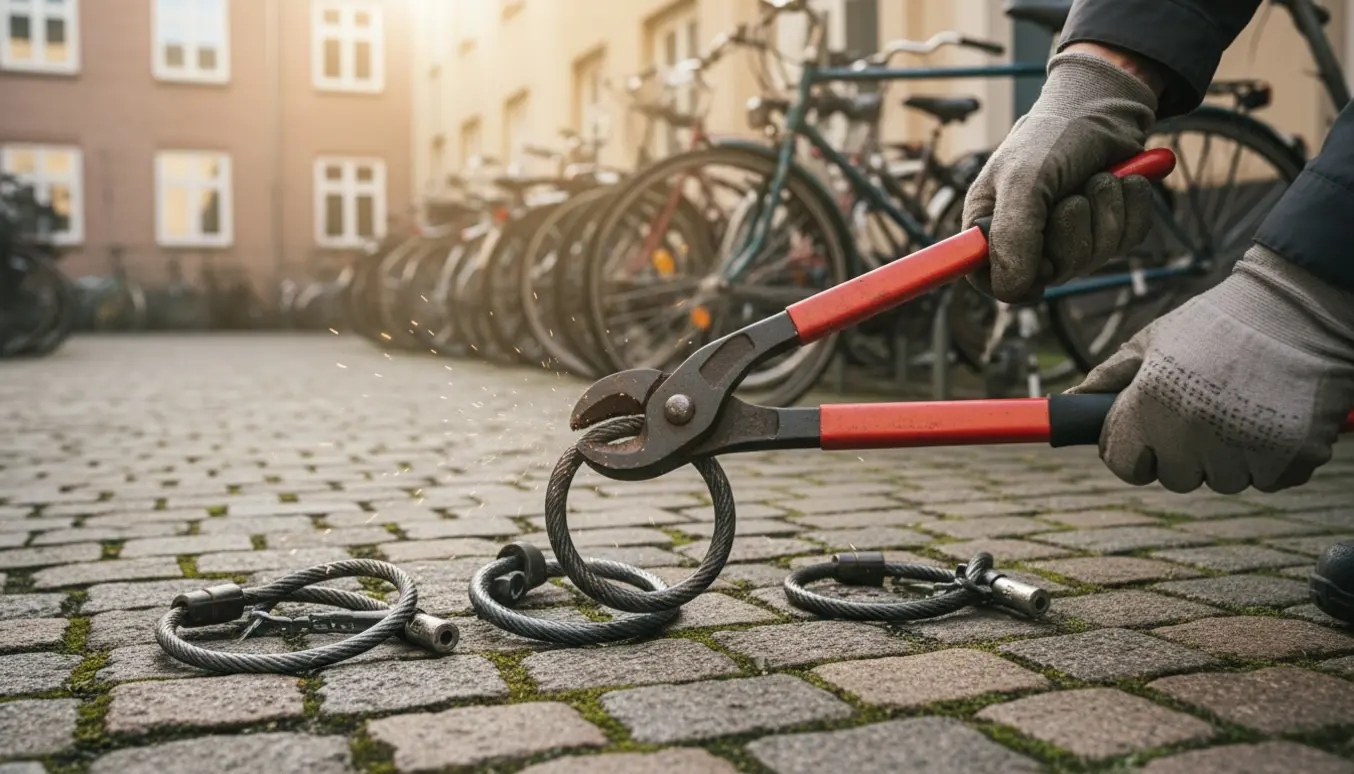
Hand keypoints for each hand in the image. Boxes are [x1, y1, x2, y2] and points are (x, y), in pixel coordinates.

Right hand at [962, 51, 1158, 301]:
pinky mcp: (1108, 233)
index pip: (990, 282)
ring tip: (1097, 178)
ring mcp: (1069, 240)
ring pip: (1093, 259)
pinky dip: (1130, 207)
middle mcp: (1027, 240)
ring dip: (1105, 212)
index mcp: (990, 227)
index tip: (1037, 266)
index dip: (1012, 281)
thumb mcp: (1024, 178)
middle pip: (1050, 275)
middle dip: (1072, 232)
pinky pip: (1126, 241)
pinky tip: (1121, 182)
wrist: (1104, 109)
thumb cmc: (1053, 136)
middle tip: (1072, 196)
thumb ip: (1012, 233)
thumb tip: (1011, 291)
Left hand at [1067, 245, 1353, 492]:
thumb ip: (1110, 375)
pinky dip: (1270, 459)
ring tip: (1239, 408)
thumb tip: (1072, 400)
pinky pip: (1268, 480)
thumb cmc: (1217, 320)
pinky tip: (1270, 417)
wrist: (1297, 304)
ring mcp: (1244, 449)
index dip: (1131, 450)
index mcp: (1150, 406)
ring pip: (1222, 481)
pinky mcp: (1292, 457)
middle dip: (1182, 453)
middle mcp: (1192, 434)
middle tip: (1202, 412)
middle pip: (1174, 477)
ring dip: (1227, 457)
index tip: (1145, 435)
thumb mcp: (1152, 339)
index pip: (1123, 465)